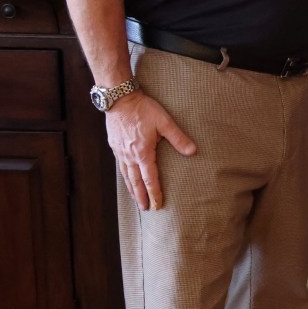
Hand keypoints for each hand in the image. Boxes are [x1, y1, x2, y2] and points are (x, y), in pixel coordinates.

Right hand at [105, 91, 196, 209]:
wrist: (119, 99)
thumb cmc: (143, 109)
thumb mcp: (164, 122)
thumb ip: (178, 138)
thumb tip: (192, 151)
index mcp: (142, 152)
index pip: (150, 178)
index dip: (155, 193)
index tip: (158, 204)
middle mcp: (129, 155)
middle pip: (135, 182)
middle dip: (141, 196)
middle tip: (146, 209)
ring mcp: (120, 151)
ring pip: (126, 176)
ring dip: (132, 189)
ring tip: (136, 199)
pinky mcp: (115, 146)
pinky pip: (120, 166)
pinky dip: (125, 177)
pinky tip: (127, 179)